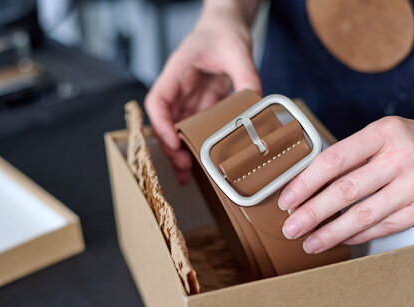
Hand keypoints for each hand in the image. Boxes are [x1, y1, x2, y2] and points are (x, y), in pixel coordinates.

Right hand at [145, 5, 260, 182]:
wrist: (228, 24)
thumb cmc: (224, 30)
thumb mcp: (237, 50)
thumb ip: (246, 75)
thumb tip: (256, 102)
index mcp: (177, 71)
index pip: (158, 102)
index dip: (161, 125)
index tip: (174, 143)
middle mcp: (179, 87)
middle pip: (166, 122)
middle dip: (171, 147)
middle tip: (183, 168)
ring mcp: (191, 96)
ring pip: (179, 128)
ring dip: (182, 150)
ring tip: (188, 175)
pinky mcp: (204, 102)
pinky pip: (198, 126)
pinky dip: (199, 143)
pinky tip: (206, 160)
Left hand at [278, 107, 413, 252]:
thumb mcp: (389, 133)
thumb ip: (356, 154)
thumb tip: (312, 182)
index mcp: (383, 132)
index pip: (333, 159)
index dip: (305, 183)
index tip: (286, 201)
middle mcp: (401, 155)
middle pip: (345, 190)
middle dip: (312, 213)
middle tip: (290, 229)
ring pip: (364, 214)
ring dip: (332, 232)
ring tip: (311, 243)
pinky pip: (386, 225)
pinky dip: (361, 235)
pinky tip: (343, 240)